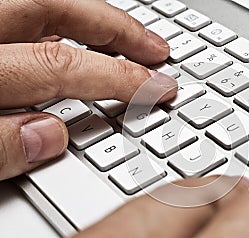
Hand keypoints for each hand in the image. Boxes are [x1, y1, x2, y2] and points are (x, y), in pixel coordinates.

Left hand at [0, 0, 176, 179]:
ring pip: (37, 4)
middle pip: (53, 7)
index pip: (59, 65)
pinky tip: (70, 46)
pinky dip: (53, 29)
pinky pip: (18, 21)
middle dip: (116, 27)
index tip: (156, 91)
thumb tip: (49, 138)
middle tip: (155, 50)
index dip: (117, 77)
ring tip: (126, 40)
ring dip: (89, 21)